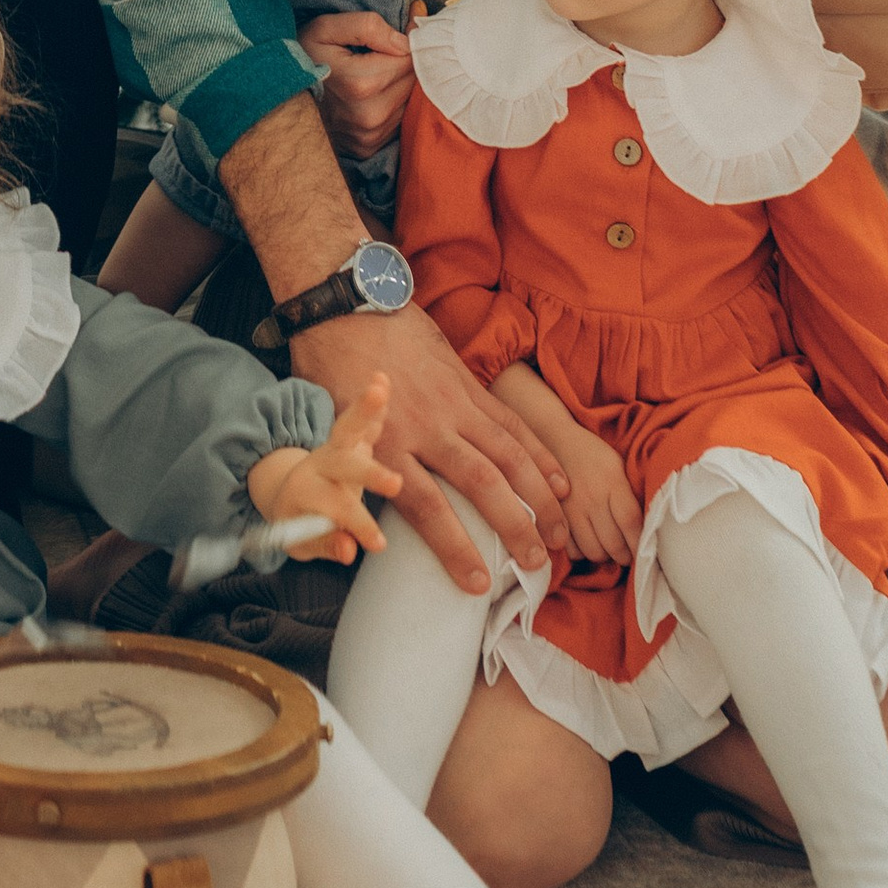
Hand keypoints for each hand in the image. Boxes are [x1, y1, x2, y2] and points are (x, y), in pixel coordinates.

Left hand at [247, 376, 405, 563]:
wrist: (289, 492)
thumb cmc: (301, 522)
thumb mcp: (304, 542)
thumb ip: (326, 544)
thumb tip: (349, 550)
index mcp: (306, 491)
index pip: (335, 507)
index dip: (358, 525)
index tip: (379, 544)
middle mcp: (320, 465)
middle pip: (344, 465)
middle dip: (369, 474)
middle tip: (394, 484)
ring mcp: (335, 448)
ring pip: (348, 428)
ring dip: (365, 409)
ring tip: (379, 389)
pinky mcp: (349, 438)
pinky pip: (361, 419)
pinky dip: (372, 402)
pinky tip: (382, 380)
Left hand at [290, 306, 567, 590]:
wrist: (342, 303)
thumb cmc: (329, 367)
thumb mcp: (334, 426)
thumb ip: (363, 468)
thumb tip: (377, 516)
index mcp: (387, 445)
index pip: (428, 508)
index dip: (455, 549)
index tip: (477, 584)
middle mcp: (426, 427)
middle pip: (480, 485)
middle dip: (514, 527)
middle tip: (536, 563)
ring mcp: (452, 402)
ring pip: (506, 454)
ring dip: (538, 495)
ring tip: (558, 532)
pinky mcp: (466, 381)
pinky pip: (509, 422)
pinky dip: (538, 452)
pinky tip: (558, 480)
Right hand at [298, 9, 416, 159]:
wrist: (278, 101)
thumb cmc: (302, 58)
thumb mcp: (325, 28)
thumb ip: (367, 25)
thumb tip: (405, 38)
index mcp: (361, 84)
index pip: (409, 57)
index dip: (405, 40)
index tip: (395, 31)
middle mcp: (370, 116)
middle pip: (413, 79)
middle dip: (403, 61)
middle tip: (382, 50)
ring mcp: (370, 135)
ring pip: (409, 99)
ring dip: (399, 83)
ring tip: (375, 70)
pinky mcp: (370, 147)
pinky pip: (398, 118)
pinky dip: (392, 102)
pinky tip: (372, 93)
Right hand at [554, 427, 641, 569]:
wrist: (554, 440)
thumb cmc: (593, 454)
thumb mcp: (618, 466)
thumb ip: (629, 495)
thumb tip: (647, 528)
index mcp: (612, 481)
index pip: (631, 522)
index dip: (639, 544)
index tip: (644, 553)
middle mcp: (591, 497)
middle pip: (613, 543)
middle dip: (624, 555)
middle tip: (626, 553)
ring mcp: (570, 509)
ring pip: (593, 551)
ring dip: (604, 555)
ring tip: (607, 548)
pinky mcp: (553, 516)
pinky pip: (570, 549)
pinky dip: (581, 552)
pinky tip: (586, 542)